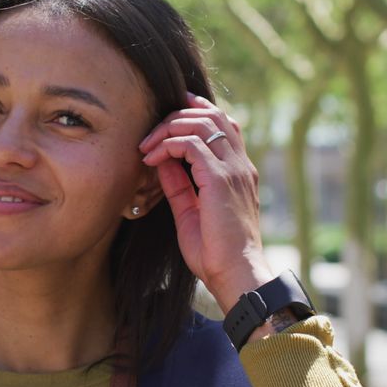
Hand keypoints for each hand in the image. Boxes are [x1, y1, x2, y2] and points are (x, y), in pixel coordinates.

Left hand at [138, 92, 273, 312]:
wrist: (236, 275)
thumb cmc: (215, 252)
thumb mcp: (190, 212)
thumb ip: (179, 184)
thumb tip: (163, 161)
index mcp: (238, 171)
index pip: (223, 124)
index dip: (196, 111)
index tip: (167, 117)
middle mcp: (240, 165)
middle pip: (213, 114)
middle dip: (177, 115)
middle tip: (151, 133)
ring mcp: (233, 170)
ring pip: (202, 122)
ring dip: (168, 128)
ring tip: (147, 146)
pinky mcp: (220, 179)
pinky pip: (191, 144)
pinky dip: (167, 145)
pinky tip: (152, 160)